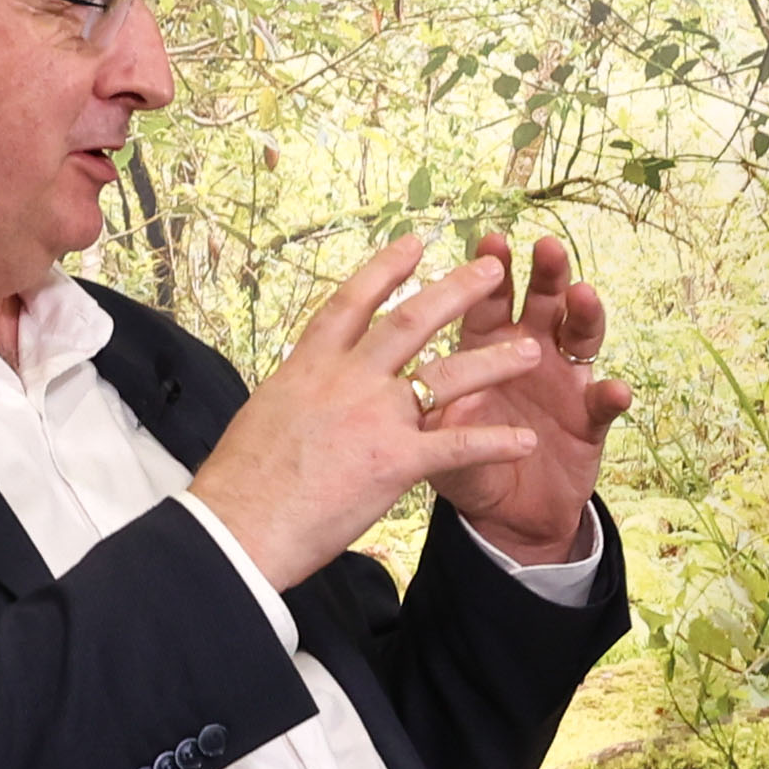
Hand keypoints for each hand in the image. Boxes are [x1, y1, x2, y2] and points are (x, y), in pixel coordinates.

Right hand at [181, 238, 554, 589]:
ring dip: (493, 361)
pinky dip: (495, 444)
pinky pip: (457, 448)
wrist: (237, 525)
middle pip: (410, 321)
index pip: (352, 302)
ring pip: (445, 376)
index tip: (414, 243)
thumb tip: (303, 392)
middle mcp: (345, 379)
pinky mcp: (393, 462)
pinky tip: (526, 443)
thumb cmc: (240, 483)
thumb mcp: (266, 414)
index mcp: (309, 365)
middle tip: (491, 270)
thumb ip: (299, 394)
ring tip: (531, 349)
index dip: (386, 269)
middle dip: (455, 291)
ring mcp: (372, 416)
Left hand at [427, 234, 631, 564]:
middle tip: (545, 248)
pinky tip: (614, 390)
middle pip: (544, 302)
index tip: (491, 242)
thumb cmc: (465, 465)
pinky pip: (604, 403)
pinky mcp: (591, 420)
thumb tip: (407, 391)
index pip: (492, 300)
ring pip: (581, 337)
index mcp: (488, 347)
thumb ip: (428, 412)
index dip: (493, 271)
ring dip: (585, 314)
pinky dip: (610, 396)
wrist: (506, 515)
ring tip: (583, 295)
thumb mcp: (438, 439)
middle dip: (546, 273)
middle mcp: (532, 352)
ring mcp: (566, 381)